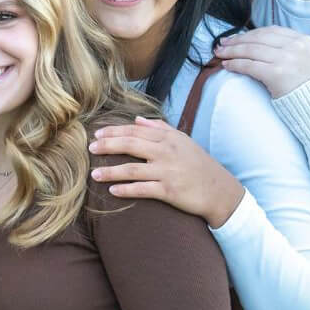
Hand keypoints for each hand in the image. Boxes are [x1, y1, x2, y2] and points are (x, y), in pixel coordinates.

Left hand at [89, 118, 245, 227]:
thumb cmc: (199, 164)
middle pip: (130, 145)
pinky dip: (126, 190)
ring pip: (132, 169)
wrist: (220, 190)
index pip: (135, 131)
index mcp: (168, 138)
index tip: (97, 134)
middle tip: (90, 148)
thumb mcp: (183, 141)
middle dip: (107, 146)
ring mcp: (168, 172)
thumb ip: (160, 128)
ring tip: (94, 174)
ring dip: (111, 171)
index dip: (113, 132)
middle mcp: (167, 152)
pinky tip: (112, 190)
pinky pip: (143, 190)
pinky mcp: (170, 191)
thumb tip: (137, 119)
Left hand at [214, 26, 309, 99]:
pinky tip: (227, 65)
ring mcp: (287, 59)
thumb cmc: (306, 83)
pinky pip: (250, 65)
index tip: (235, 37)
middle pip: (258, 38)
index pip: (270, 31)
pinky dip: (236, 64)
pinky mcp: (277, 73)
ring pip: (251, 50)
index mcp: (303, 40)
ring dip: (232, 51)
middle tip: (222, 44)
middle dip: (237, 40)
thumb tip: (252, 40)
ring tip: (220, 53)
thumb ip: (286, 46)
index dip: (249, 33)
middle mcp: (296, 46)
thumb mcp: (303, 57)